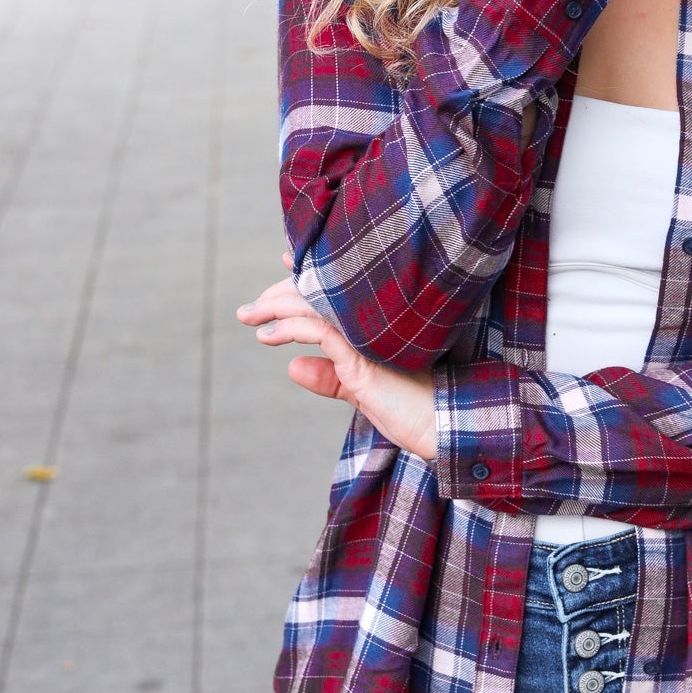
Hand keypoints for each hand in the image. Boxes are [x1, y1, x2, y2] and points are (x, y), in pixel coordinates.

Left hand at [236, 270, 436, 461]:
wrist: (442, 427)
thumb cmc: (412, 411)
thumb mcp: (363, 393)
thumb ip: (332, 378)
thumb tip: (293, 367)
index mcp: (376, 325)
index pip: (336, 293)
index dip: (308, 277)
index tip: (285, 266)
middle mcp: (373, 321)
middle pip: (320, 293)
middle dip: (280, 295)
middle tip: (250, 309)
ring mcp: (369, 334)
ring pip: (314, 306)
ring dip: (275, 307)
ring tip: (249, 317)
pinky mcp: (362, 355)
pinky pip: (318, 330)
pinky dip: (289, 328)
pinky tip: (269, 336)